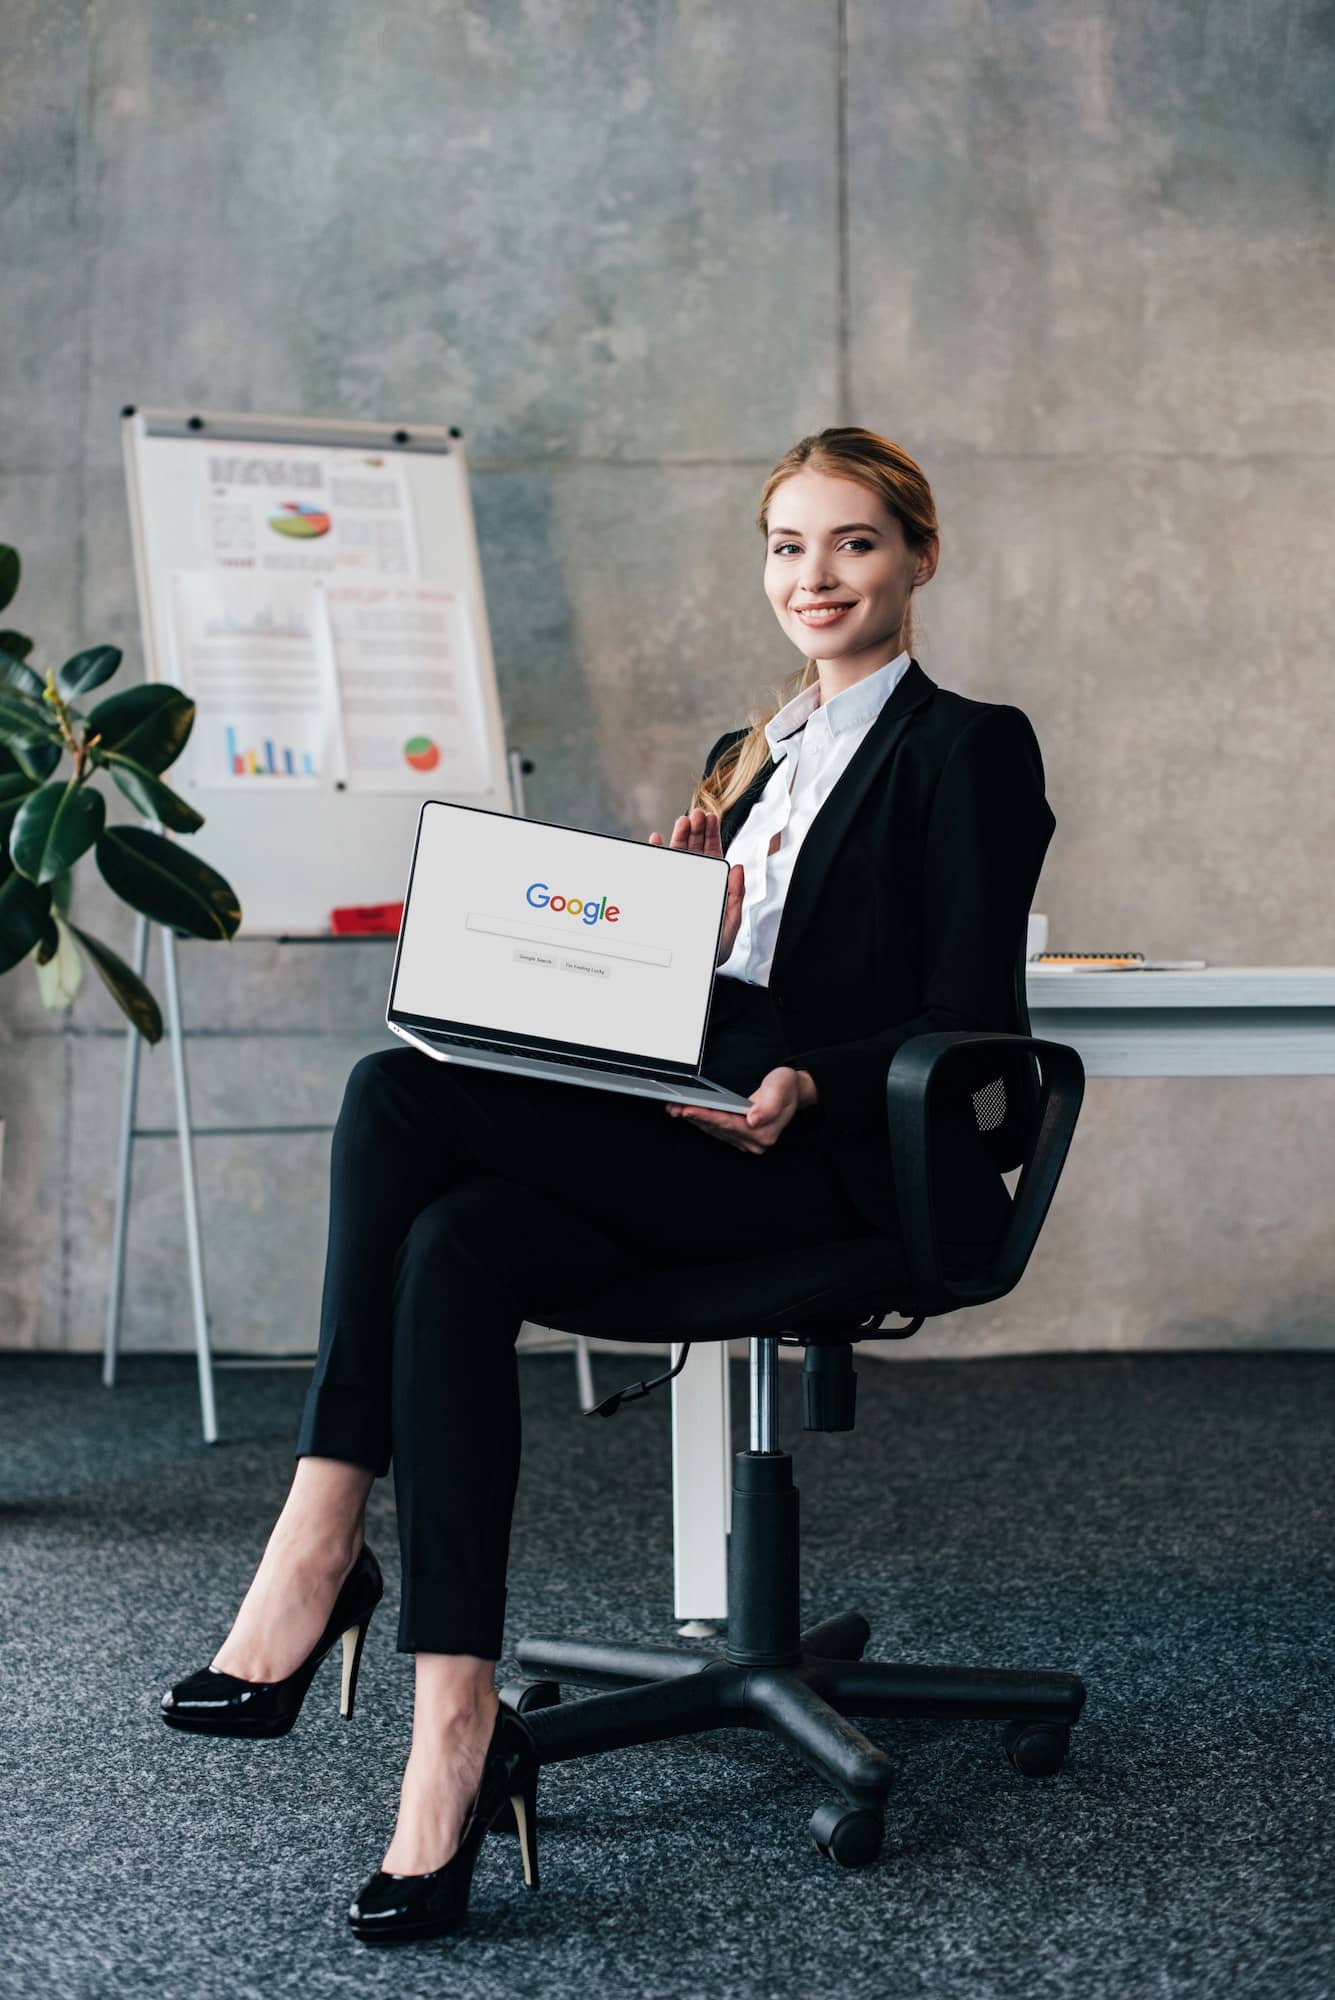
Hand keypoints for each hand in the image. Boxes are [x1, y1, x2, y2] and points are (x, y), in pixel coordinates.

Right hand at [648, 810, 744, 966]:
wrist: (690, 966)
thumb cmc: (711, 949)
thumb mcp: (730, 922)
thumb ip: (736, 895)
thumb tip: (738, 868)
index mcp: (713, 884)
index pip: (714, 853)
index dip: (712, 834)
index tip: (710, 817)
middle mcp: (694, 880)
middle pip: (695, 848)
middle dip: (695, 829)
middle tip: (696, 814)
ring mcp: (677, 883)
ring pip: (678, 854)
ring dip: (679, 836)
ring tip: (682, 821)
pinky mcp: (662, 890)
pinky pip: (658, 868)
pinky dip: (657, 853)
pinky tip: (657, 840)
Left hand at [665, 1064, 816, 1155]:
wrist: (793, 1091)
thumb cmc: (786, 1087)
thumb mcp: (780, 1088)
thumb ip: (769, 1105)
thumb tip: (753, 1119)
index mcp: (763, 1132)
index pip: (728, 1123)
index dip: (707, 1116)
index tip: (689, 1108)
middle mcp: (754, 1141)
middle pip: (717, 1128)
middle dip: (694, 1117)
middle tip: (673, 1107)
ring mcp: (746, 1141)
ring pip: (714, 1130)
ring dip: (694, 1119)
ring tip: (674, 1108)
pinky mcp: (739, 1137)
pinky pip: (716, 1129)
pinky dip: (701, 1121)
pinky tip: (688, 1113)